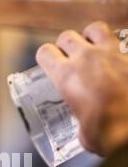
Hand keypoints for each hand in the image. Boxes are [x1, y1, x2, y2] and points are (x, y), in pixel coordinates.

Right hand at [36, 21, 127, 155]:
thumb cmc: (114, 133)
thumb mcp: (88, 138)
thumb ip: (83, 130)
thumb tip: (87, 132)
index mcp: (67, 76)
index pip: (45, 53)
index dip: (45, 58)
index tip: (49, 65)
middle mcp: (87, 57)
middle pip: (66, 37)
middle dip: (65, 46)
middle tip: (70, 59)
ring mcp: (113, 51)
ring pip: (94, 28)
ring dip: (90, 37)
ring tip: (94, 50)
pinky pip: (123, 38)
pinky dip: (119, 45)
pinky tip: (120, 58)